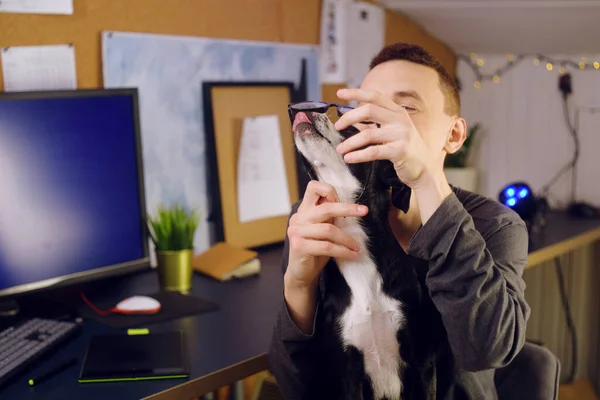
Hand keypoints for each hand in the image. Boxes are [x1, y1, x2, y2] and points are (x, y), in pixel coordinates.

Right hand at [284, 180, 367, 290]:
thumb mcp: (324, 229)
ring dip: (347, 239)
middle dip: (347, 209)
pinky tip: (352, 254)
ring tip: (357, 246)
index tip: (344, 199)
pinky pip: (327, 246)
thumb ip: (330, 216)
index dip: (329, 190)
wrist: (301, 273)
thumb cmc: (316, 249)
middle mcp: (298, 218)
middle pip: (325, 208)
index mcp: (304, 209)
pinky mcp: (299, 246)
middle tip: (364, 211)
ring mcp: (296, 231)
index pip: (313, 187)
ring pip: (329, 230)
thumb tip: (351, 206)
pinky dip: (343, 251)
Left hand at [334, 88, 451, 223]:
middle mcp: (400, 119)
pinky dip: (358, 155)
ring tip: (339, 149)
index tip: (339, 93)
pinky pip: (373, 151)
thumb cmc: (404, 149)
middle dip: (349, 118)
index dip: (356, 93)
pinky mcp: (400, 151)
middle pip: (368, 110)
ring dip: (350, 142)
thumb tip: (349, 120)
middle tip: (337, 126)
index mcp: (397, 111)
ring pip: (368, 134)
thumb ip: (374, 124)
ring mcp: (401, 134)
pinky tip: (349, 158)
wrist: (424, 169)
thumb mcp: (391, 131)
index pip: (374, 96)